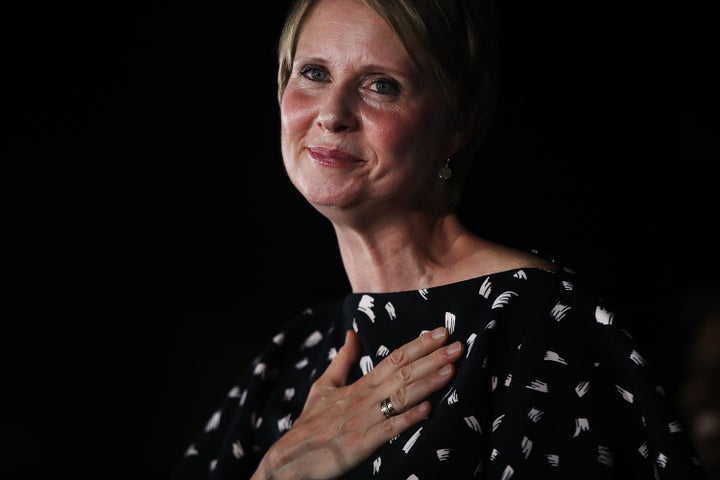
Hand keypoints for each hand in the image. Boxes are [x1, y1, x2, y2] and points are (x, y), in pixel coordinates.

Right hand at [251, 326, 463, 479]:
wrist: (287, 461)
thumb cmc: (308, 425)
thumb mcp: (323, 387)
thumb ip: (342, 361)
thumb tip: (351, 334)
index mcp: (358, 386)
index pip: (393, 359)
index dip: (418, 345)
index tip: (441, 332)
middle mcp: (363, 399)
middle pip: (402, 374)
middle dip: (431, 359)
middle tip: (459, 345)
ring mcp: (362, 421)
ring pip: (399, 397)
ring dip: (427, 383)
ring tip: (451, 370)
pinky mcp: (358, 445)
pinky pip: (386, 431)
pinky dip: (407, 420)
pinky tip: (428, 410)